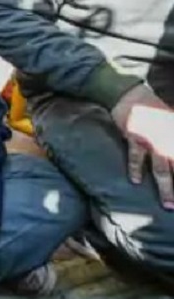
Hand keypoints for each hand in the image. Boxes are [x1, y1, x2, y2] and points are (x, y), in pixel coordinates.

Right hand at [112, 84, 173, 209]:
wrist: (128, 94)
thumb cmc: (151, 108)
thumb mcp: (170, 118)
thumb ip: (172, 133)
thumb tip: (171, 154)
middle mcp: (168, 138)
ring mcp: (152, 139)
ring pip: (161, 168)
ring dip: (166, 187)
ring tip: (168, 204)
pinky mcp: (135, 137)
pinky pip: (136, 157)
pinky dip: (136, 169)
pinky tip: (135, 180)